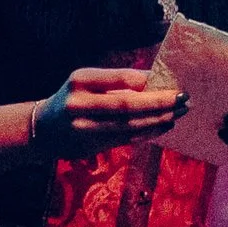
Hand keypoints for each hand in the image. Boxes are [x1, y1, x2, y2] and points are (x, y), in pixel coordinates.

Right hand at [30, 67, 186, 158]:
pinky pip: (126, 139)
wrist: (44, 129)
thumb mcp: (87, 81)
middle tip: (183, 100)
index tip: (171, 83)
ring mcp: (84, 128)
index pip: (119, 79)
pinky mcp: (91, 146)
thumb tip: (155, 80)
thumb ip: (117, 80)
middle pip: (126, 106)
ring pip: (128, 126)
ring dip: (158, 120)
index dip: (147, 82)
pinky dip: (148, 132)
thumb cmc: (74, 98)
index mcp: (80, 81)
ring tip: (178, 113)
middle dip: (159, 103)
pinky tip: (164, 126)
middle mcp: (80, 104)